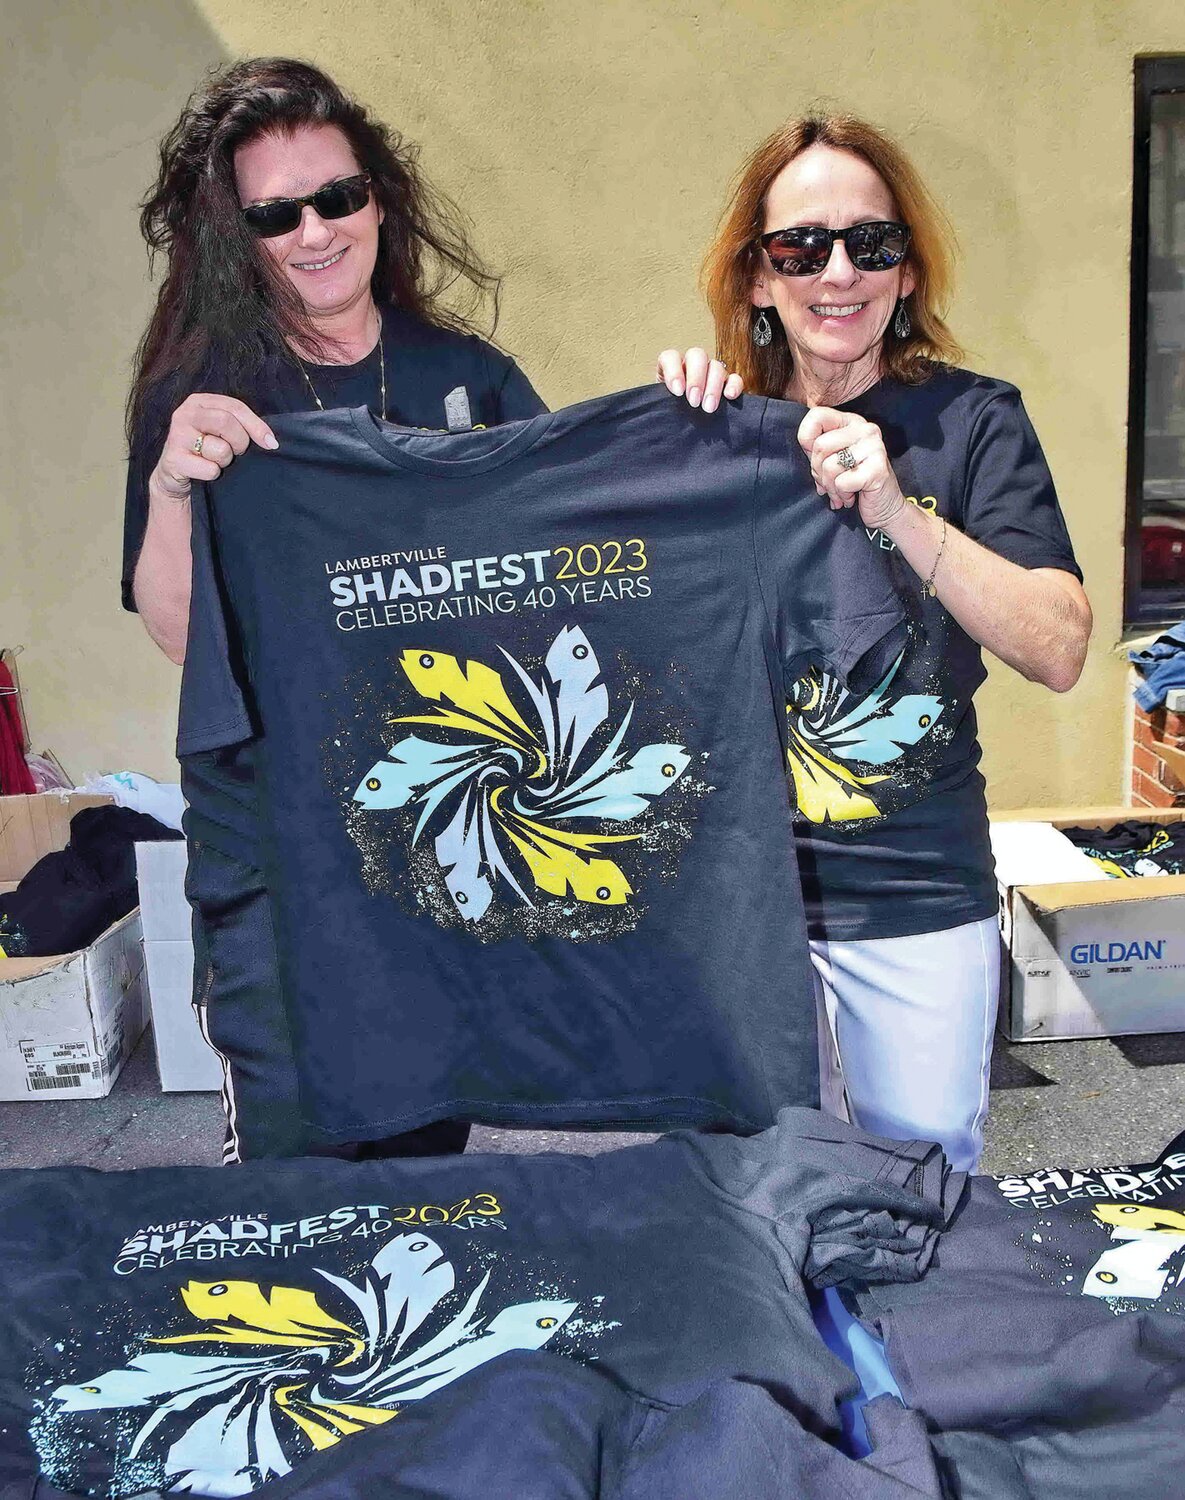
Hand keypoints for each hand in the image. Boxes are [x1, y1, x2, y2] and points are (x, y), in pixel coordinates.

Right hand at [151, 394, 277, 500]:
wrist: (175, 477)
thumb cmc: (205, 451)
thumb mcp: (221, 432)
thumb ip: (242, 426)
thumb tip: (271, 441)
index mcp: (199, 402)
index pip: (235, 407)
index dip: (256, 426)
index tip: (271, 443)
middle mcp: (185, 413)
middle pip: (226, 422)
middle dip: (239, 442)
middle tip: (235, 453)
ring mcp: (177, 436)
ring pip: (220, 449)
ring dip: (225, 461)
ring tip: (214, 460)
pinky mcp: (173, 459)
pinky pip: (210, 469)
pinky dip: (213, 475)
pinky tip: (203, 471)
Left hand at [656, 348, 742, 412]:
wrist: (681, 428)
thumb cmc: (668, 416)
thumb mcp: (660, 408)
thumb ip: (660, 403)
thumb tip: (658, 408)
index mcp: (671, 368)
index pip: (671, 357)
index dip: (674, 371)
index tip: (677, 391)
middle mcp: (691, 366)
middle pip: (697, 356)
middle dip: (696, 379)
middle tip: (694, 402)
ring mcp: (711, 373)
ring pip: (716, 366)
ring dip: (713, 386)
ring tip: (708, 408)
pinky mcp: (727, 384)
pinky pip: (734, 378)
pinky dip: (734, 385)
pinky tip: (730, 397)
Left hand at [797, 407, 904, 530]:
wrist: (884, 507)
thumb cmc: (853, 483)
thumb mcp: (831, 460)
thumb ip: (817, 449)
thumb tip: (806, 449)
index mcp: (851, 421)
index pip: (816, 416)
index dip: (806, 441)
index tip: (815, 458)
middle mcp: (865, 429)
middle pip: (820, 446)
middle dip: (818, 472)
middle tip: (828, 483)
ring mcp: (874, 447)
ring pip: (829, 466)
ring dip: (830, 487)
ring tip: (840, 492)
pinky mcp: (878, 469)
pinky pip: (842, 483)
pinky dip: (841, 495)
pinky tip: (850, 497)